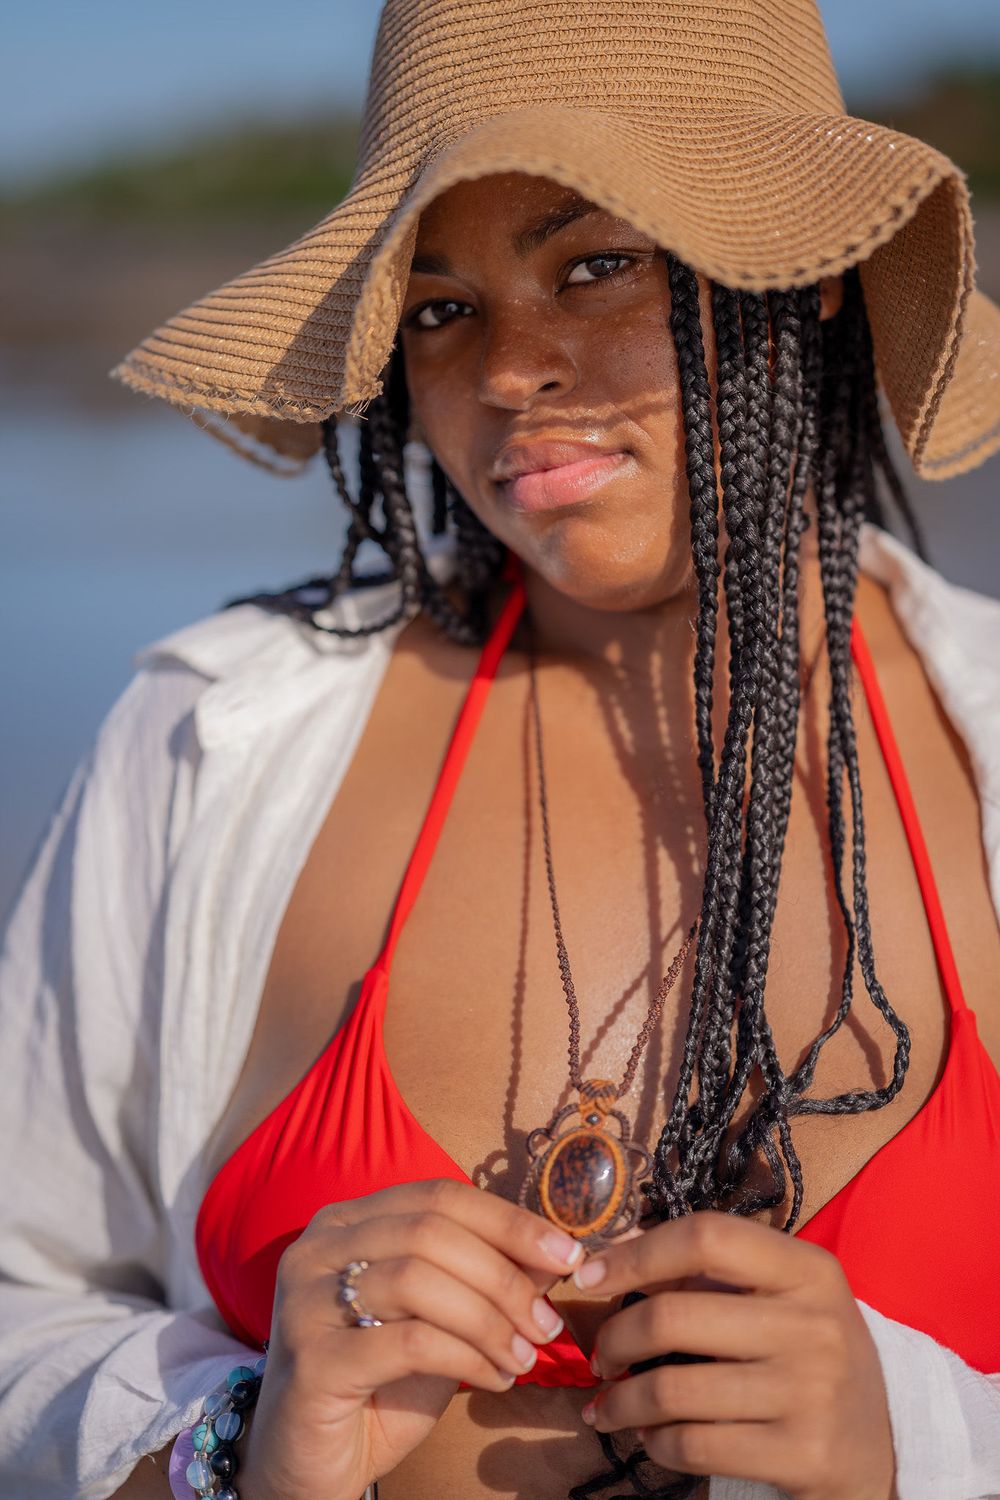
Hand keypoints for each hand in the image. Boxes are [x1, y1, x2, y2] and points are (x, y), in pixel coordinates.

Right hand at [238, 1179, 582, 1499]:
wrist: (307, 1464)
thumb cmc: (378, 1385)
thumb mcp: (439, 1321)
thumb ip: (484, 1279)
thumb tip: (553, 1253)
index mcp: (346, 1222)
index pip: (438, 1195)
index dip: (508, 1220)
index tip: (566, 1254)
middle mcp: (318, 1248)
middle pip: (430, 1232)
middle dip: (504, 1275)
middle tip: (548, 1321)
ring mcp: (307, 1301)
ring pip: (418, 1280)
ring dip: (490, 1319)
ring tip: (524, 1355)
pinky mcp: (313, 1359)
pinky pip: (410, 1342)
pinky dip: (467, 1357)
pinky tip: (495, 1379)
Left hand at [574, 1210, 896, 1499]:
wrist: (884, 1446)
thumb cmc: (812, 1357)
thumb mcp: (785, 1299)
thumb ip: (713, 1272)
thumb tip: (615, 1249)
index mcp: (808, 1269)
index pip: (706, 1237)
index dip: (636, 1253)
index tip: (591, 1276)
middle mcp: (814, 1324)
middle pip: (673, 1316)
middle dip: (615, 1339)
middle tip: (601, 1357)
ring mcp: (810, 1392)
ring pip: (673, 1389)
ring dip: (623, 1402)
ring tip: (609, 1406)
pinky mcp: (802, 1455)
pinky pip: (695, 1445)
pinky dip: (655, 1443)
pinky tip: (651, 1439)